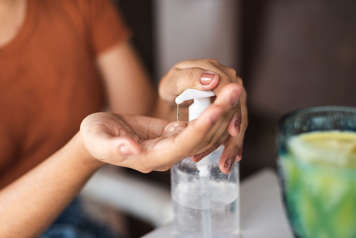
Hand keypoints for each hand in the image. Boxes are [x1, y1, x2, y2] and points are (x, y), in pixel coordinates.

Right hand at [79, 85, 238, 172]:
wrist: (99, 138)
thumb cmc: (96, 138)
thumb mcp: (99, 140)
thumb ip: (114, 147)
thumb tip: (131, 149)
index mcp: (151, 158)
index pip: (183, 144)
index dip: (200, 128)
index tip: (217, 109)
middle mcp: (167, 155)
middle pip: (200, 138)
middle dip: (218, 115)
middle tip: (234, 90)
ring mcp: (172, 146)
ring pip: (203, 132)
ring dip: (219, 111)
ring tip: (233, 89)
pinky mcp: (173, 135)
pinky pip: (197, 125)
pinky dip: (210, 111)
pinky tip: (221, 95)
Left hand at [159, 59, 247, 172]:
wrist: (174, 93)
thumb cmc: (173, 85)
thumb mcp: (175, 80)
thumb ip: (191, 77)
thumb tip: (213, 79)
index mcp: (217, 71)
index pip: (230, 90)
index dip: (232, 110)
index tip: (232, 130)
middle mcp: (229, 83)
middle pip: (238, 110)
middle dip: (233, 137)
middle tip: (225, 158)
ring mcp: (231, 98)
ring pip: (237, 123)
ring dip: (231, 145)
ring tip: (224, 164)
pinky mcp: (230, 111)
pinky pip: (234, 129)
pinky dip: (231, 145)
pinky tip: (229, 160)